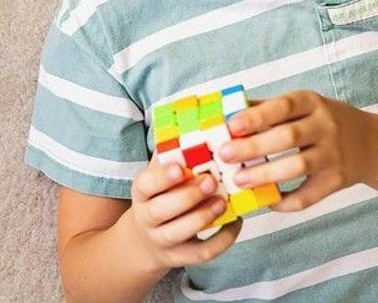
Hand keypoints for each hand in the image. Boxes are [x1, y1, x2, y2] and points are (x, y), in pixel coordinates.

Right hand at [124, 156, 242, 270]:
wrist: (145, 240)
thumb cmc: (160, 197)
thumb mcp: (158, 176)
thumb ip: (171, 153)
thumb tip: (190, 121)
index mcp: (141, 192)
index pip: (145, 185)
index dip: (161, 177)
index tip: (179, 168)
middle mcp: (147, 217)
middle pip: (161, 210)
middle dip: (187, 196)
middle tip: (210, 181)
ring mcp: (161, 240)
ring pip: (178, 233)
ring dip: (202, 217)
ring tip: (223, 202)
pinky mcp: (179, 257)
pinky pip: (201, 253)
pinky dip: (221, 239)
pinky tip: (235, 222)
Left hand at [218, 90, 376, 212]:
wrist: (370, 143)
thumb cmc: (322, 121)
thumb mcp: (302, 106)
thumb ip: (266, 108)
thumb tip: (226, 111)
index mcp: (312, 103)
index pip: (283, 106)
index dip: (257, 116)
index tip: (232, 125)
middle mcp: (326, 126)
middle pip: (288, 137)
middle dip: (254, 147)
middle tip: (225, 155)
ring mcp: (334, 155)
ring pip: (298, 166)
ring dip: (266, 175)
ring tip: (240, 180)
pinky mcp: (337, 181)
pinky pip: (309, 195)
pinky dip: (287, 202)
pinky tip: (267, 201)